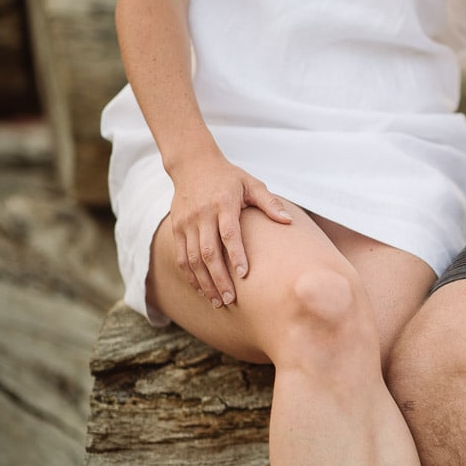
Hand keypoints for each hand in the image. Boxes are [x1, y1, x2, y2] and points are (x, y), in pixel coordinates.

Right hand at [166, 152, 291, 306]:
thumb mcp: (252, 184)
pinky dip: (190, 275)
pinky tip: (202, 289)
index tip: (244, 275)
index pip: (229, 233)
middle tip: (230, 299)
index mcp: (223, 204)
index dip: (236, 254)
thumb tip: (288, 221)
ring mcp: (186, 223)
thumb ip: (270, 203)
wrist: (193, 165)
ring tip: (217, 301)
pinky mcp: (177, 228)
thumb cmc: (229, 177)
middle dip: (219, 278)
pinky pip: (181, 256)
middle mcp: (202, 215)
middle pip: (208, 251)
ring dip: (204, 282)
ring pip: (192, 258)